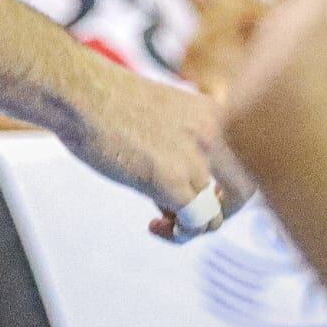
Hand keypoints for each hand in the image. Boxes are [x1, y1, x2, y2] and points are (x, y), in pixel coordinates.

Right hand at [58, 69, 233, 237]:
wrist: (80, 92)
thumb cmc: (108, 100)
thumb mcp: (164, 115)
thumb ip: (185, 148)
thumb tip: (183, 196)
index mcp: (214, 113)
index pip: (246, 161)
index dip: (223, 186)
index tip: (194, 191)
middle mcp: (214, 135)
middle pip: (245, 191)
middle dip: (220, 211)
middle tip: (189, 214)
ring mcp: (194, 158)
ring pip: (215, 216)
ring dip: (189, 227)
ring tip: (161, 222)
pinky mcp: (171, 180)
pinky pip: (195, 223)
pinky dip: (178, 234)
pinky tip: (155, 226)